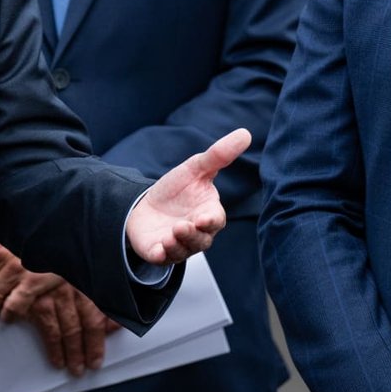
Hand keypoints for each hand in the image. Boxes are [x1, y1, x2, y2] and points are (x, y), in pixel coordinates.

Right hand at [0, 235, 118, 376]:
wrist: (20, 213)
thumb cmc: (47, 231)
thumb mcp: (76, 251)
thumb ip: (92, 280)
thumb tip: (110, 309)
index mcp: (78, 277)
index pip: (92, 318)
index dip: (95, 342)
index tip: (95, 358)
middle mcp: (61, 285)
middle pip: (73, 327)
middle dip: (77, 351)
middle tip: (78, 368)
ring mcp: (37, 286)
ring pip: (48, 326)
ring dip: (53, 346)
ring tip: (57, 361)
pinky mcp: (13, 283)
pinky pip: (13, 309)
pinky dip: (11, 318)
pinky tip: (12, 323)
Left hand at [126, 127, 250, 263]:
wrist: (144, 205)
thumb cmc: (176, 190)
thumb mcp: (195, 169)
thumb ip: (219, 155)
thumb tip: (245, 132)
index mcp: (208, 214)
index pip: (215, 220)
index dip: (210, 220)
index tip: (204, 218)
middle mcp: (197, 233)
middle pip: (201, 240)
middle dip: (193, 235)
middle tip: (182, 226)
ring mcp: (179, 245)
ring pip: (184, 251)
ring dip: (178, 244)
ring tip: (170, 234)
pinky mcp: (159, 252)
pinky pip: (164, 259)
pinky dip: (163, 256)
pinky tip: (159, 249)